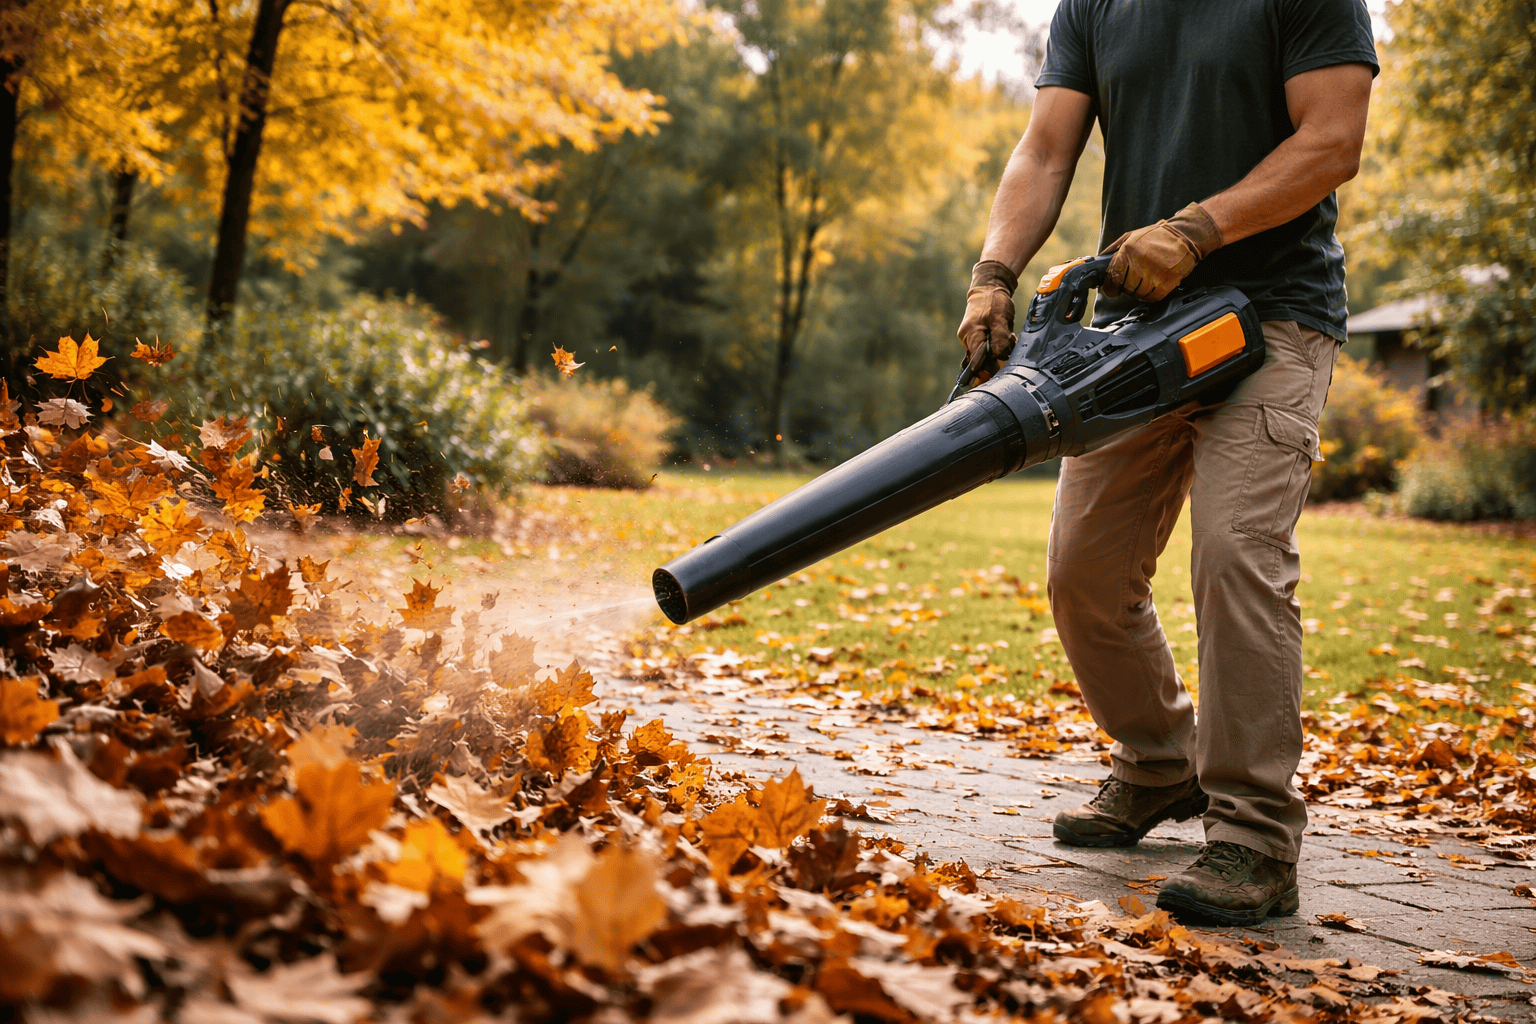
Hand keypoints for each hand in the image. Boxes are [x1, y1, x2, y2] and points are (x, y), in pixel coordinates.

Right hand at [956, 260, 1018, 380]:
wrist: (988, 287)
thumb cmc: (994, 301)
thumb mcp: (1001, 319)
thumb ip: (1000, 340)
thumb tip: (999, 358)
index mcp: (971, 335)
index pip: (977, 361)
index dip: (988, 370)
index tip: (998, 376)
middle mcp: (967, 339)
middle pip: (981, 359)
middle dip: (997, 357)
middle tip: (1010, 344)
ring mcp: (970, 337)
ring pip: (984, 353)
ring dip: (999, 350)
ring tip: (1009, 336)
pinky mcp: (976, 335)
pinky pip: (985, 347)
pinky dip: (997, 345)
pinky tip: (1005, 336)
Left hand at [1101, 202, 1222, 301]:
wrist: (1184, 236)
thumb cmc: (1157, 236)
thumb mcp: (1131, 236)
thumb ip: (1114, 248)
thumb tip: (1100, 258)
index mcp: (1128, 251)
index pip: (1112, 277)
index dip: (1110, 286)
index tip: (1111, 289)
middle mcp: (1139, 263)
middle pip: (1124, 287)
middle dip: (1125, 287)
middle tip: (1131, 282)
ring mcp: (1153, 274)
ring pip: (1137, 294)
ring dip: (1137, 292)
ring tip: (1144, 282)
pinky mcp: (1165, 283)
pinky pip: (1151, 297)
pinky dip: (1149, 295)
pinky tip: (1152, 286)